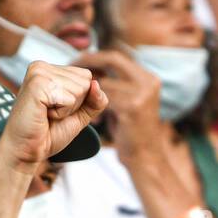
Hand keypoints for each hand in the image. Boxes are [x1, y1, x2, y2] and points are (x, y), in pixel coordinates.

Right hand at [0, 60, 107, 173]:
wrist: (26, 153)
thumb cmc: (47, 135)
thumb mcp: (78, 117)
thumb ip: (94, 101)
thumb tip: (97, 84)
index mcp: (49, 69)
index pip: (86, 77)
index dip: (78, 101)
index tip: (56, 111)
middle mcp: (42, 67)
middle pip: (85, 81)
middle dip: (73, 105)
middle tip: (50, 115)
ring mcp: (38, 72)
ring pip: (79, 89)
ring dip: (66, 110)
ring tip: (46, 115)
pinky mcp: (37, 83)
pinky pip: (69, 98)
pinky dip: (61, 112)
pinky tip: (43, 115)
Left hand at [75, 48, 162, 163]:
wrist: (147, 160)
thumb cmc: (132, 136)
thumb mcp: (127, 106)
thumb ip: (116, 88)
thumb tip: (92, 75)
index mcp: (148, 77)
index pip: (117, 56)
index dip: (96, 57)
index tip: (78, 62)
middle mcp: (148, 81)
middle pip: (113, 59)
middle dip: (89, 61)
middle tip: (70, 66)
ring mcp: (142, 94)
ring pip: (106, 81)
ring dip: (89, 89)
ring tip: (78, 98)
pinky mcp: (132, 108)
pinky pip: (104, 99)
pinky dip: (94, 106)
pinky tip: (93, 120)